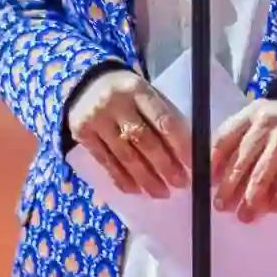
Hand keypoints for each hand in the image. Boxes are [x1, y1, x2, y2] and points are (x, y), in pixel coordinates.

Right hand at [64, 70, 189, 198]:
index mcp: (138, 89)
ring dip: (145, 178)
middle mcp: (116, 103)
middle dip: (164, 166)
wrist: (85, 84)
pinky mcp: (82, 134)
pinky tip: (136, 190)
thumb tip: (187, 154)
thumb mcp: (147, 94)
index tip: (194, 165)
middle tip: (180, 184)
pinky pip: (105, 161)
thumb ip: (164, 118)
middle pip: (143, 140)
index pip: (163, 120)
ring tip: (161, 193)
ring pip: (124, 155)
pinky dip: (122, 178)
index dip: (181, 145)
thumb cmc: (127, 94)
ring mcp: (97, 119)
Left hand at [213, 99, 276, 221]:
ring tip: (246, 216)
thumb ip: (247, 135)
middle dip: (229, 187)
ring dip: (252, 199)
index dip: (214, 163)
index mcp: (253, 112)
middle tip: (221, 206)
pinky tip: (275, 209)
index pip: (225, 138)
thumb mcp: (268, 119)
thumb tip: (221, 173)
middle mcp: (267, 121)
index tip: (208, 183)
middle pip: (241, 160)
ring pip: (261, 173)